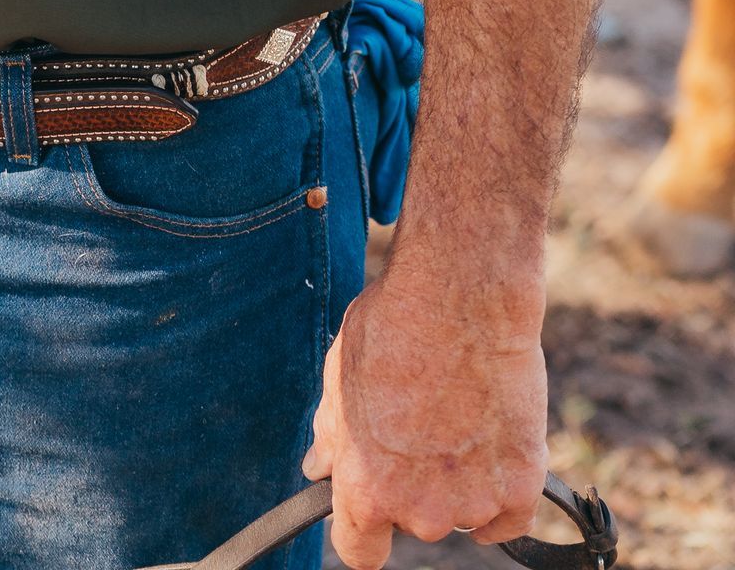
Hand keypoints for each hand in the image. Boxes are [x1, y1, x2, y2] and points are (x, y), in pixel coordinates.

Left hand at [305, 271, 546, 569]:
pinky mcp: (521, 488)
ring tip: (456, 414)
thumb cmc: (394, 327)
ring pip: (459, 512)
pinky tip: (489, 443)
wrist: (463, 295)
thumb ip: (330, 436)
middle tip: (418, 427)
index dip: (361, 531)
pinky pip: (507, 518)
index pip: (359, 553)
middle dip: (411, 486)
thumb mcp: (339, 376)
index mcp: (366, 488)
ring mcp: (472, 503)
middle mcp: (419, 510)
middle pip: (411, 522)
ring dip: (457, 481)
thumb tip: (319, 467)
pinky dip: (500, 491)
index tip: (367, 515)